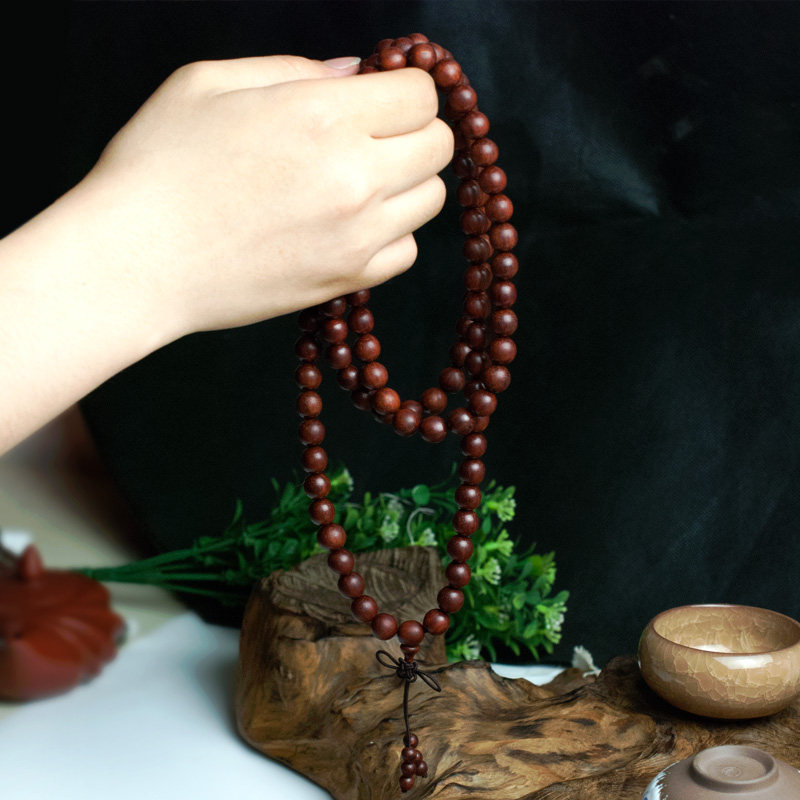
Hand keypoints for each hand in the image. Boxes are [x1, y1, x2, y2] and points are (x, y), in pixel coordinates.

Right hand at [84, 55, 453, 335]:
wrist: (135, 262)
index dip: (404, 89)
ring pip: (431, 200)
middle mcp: (355, 175)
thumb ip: (295, 70)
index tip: (379, 96)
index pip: (420, 95)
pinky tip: (350, 226)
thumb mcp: (209, 83)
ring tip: (358, 182)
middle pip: (438, 146)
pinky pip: (406, 251)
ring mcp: (357, 235)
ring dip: (406, 183)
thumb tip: (355, 74)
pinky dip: (391, 234)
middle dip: (413, 131)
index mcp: (323, 114)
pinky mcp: (347, 279)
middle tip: (373, 135)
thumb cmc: (157, 166)